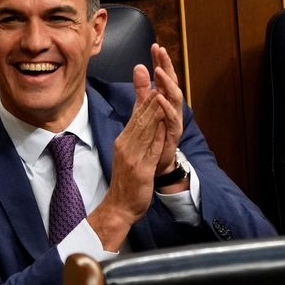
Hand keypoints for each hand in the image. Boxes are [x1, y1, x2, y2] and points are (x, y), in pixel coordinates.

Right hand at [87, 89, 166, 249]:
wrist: (119, 207)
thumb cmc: (126, 182)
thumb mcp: (128, 155)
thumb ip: (136, 137)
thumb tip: (142, 120)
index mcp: (123, 141)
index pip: (136, 116)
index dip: (145, 98)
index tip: (152, 79)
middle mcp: (126, 146)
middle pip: (140, 118)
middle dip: (149, 97)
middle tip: (157, 77)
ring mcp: (133, 157)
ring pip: (145, 130)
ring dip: (154, 111)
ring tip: (161, 93)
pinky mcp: (141, 170)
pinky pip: (151, 150)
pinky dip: (158, 135)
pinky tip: (164, 124)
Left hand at [151, 44, 183, 174]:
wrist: (155, 164)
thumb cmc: (152, 135)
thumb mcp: (143, 108)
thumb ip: (142, 89)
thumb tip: (139, 66)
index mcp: (165, 100)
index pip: (163, 77)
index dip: (160, 61)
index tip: (155, 45)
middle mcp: (172, 107)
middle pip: (172, 82)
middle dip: (167, 66)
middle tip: (161, 51)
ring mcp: (174, 120)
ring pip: (175, 98)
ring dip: (167, 84)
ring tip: (159, 71)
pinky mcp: (173, 133)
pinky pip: (171, 119)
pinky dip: (166, 108)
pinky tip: (160, 98)